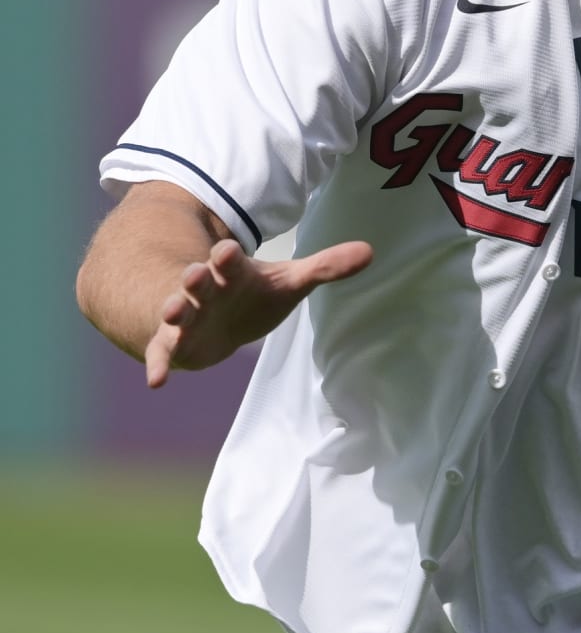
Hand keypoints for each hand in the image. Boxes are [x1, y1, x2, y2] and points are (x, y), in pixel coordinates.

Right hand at [144, 238, 373, 387]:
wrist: (220, 318)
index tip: (229, 251)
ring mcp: (189, 316)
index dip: (228, 256)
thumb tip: (370, 251)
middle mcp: (206, 290)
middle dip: (195, 278)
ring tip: (173, 311)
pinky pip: (164, 352)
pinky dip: (159, 364)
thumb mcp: (291, 281)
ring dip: (174, 310)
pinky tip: (157, 381)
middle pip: (198, 280)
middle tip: (193, 275)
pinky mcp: (177, 342)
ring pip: (177, 311)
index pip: (229, 259)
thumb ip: (326, 267)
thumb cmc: (255, 295)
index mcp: (232, 271)